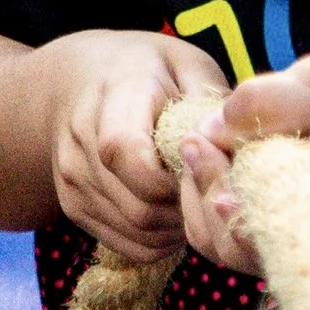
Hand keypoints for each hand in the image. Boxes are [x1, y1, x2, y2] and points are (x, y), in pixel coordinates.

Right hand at [39, 28, 229, 261]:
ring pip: (136, 232)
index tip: (201, 165)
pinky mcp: (73, 207)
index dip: (172, 176)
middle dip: (186, 207)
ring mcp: (73, 179)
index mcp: (113, 95)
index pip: (126, 152)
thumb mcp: (187, 65)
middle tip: (211, 188)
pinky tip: (174, 213)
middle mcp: (81, 141)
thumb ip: (210, 103)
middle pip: (139, 206)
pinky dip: (159, 240)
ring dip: (176, 227)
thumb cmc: (148, 70)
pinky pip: (126, 245)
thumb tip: (236, 146)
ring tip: (194, 198)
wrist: (79, 79)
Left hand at [171, 52, 309, 275]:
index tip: (221, 199)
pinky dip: (197, 203)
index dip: (253, 225)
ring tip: (193, 144)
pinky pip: (215, 237)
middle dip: (212, 194)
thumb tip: (215, 127)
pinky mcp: (263, 238)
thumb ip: (278, 99)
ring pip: (222, 248)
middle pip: (245, 249)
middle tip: (194, 140)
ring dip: (197, 199)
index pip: (295, 233)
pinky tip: (201, 159)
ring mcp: (286, 245)